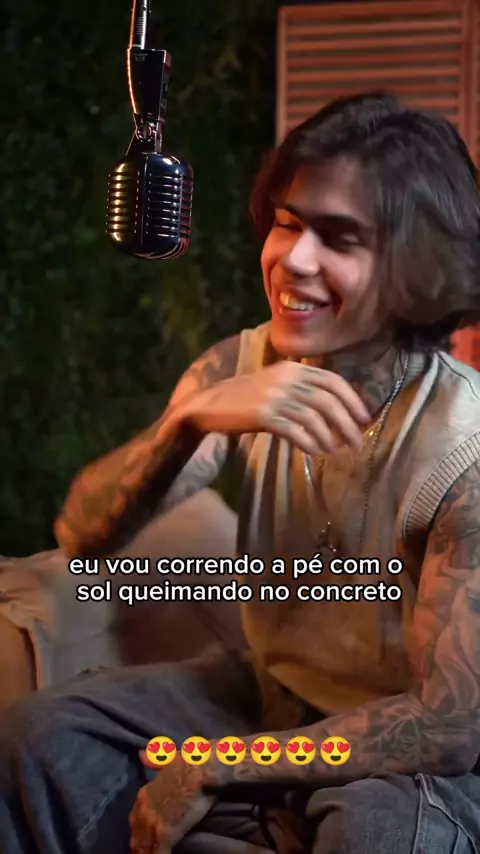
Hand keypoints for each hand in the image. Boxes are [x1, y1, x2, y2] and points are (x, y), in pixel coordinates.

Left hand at [129, 750, 225, 853]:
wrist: (202, 768)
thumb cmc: (189, 763)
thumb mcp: (168, 760)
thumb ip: (155, 761)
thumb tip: (141, 754)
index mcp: (145, 794)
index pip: (136, 817)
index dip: (139, 829)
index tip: (139, 837)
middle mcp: (145, 809)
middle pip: (137, 834)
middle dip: (139, 844)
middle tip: (140, 852)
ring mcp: (154, 821)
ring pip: (144, 845)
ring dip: (145, 852)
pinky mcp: (165, 832)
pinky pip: (157, 852)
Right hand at [177, 361, 370, 455]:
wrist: (209, 405)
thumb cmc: (245, 397)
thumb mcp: (276, 383)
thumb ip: (302, 387)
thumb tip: (335, 407)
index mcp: (293, 368)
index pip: (332, 380)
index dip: (352, 399)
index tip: (364, 418)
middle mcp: (287, 379)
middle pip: (328, 400)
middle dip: (348, 423)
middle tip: (358, 441)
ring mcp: (275, 396)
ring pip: (315, 418)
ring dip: (330, 437)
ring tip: (337, 451)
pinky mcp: (264, 415)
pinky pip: (296, 432)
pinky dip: (310, 443)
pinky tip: (315, 452)